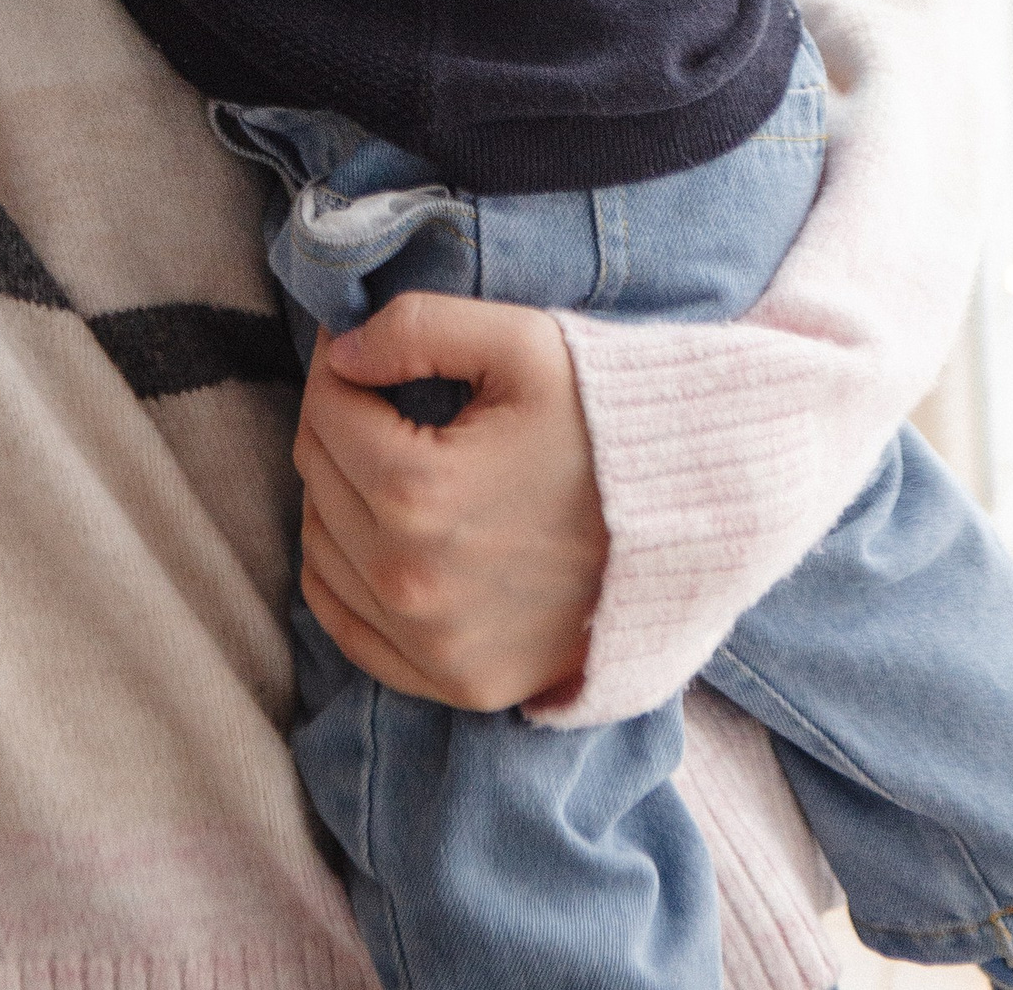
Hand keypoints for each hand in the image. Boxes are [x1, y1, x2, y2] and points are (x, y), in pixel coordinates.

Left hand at [292, 295, 607, 710]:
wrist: (694, 526)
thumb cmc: (606, 425)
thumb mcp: (522, 343)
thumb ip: (415, 327)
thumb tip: (339, 351)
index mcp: (418, 492)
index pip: (325, 406)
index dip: (340, 363)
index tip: (367, 351)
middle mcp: (411, 581)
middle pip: (317, 473)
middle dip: (340, 421)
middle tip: (384, 397)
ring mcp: (431, 645)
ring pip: (321, 545)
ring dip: (339, 493)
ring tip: (393, 458)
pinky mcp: (455, 684)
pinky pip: (345, 623)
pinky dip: (343, 572)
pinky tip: (380, 531)